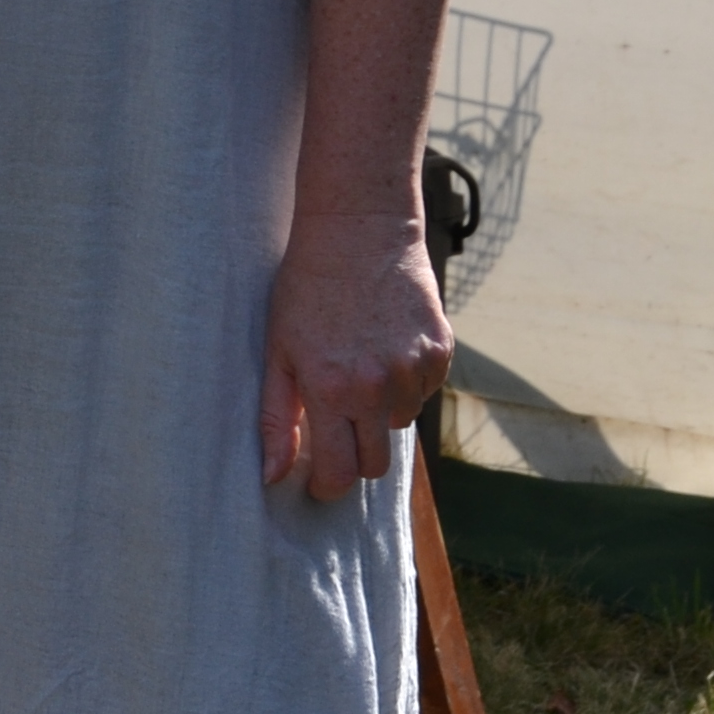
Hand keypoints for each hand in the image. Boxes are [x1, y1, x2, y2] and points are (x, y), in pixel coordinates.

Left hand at [259, 210, 452, 505]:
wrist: (360, 228)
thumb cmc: (307, 287)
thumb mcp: (279, 349)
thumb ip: (275, 417)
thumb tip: (272, 477)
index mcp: (332, 388)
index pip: (341, 473)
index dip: (328, 485)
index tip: (319, 477)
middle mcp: (378, 385)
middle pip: (375, 463)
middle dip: (354, 454)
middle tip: (336, 421)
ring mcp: (414, 368)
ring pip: (400, 423)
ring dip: (380, 410)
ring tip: (359, 363)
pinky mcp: (441, 350)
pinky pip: (425, 391)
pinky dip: (407, 382)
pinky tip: (386, 345)